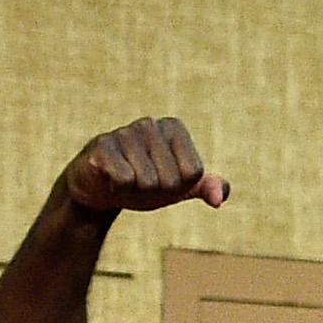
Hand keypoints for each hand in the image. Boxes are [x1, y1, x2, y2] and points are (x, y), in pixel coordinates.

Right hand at [64, 118, 228, 213]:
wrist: (101, 188)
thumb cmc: (145, 183)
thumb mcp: (180, 186)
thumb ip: (206, 186)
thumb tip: (220, 197)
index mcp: (174, 128)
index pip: (193, 173)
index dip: (179, 187)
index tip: (163, 178)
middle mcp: (150, 124)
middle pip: (171, 181)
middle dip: (157, 192)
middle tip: (141, 182)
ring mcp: (125, 132)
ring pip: (147, 183)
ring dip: (136, 192)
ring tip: (125, 180)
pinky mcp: (102, 146)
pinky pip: (124, 180)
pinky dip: (118, 189)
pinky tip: (110, 179)